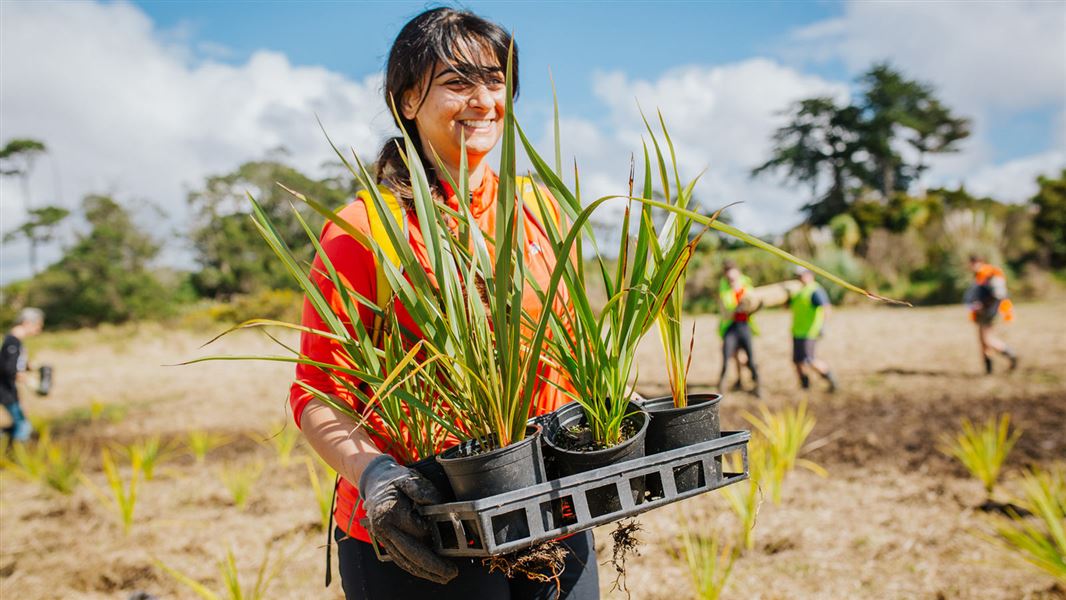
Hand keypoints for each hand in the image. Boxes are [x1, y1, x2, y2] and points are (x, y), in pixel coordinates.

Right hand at [359, 454, 457, 583]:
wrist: (373, 482)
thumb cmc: (394, 479)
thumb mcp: (408, 477)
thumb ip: (422, 489)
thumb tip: (436, 504)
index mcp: (389, 512)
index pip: (417, 531)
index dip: (435, 536)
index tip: (452, 542)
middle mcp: (383, 528)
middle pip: (410, 553)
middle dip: (432, 566)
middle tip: (452, 573)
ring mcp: (382, 537)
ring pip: (404, 561)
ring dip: (424, 572)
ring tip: (443, 576)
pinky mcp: (384, 542)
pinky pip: (400, 559)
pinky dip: (414, 568)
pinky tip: (427, 572)